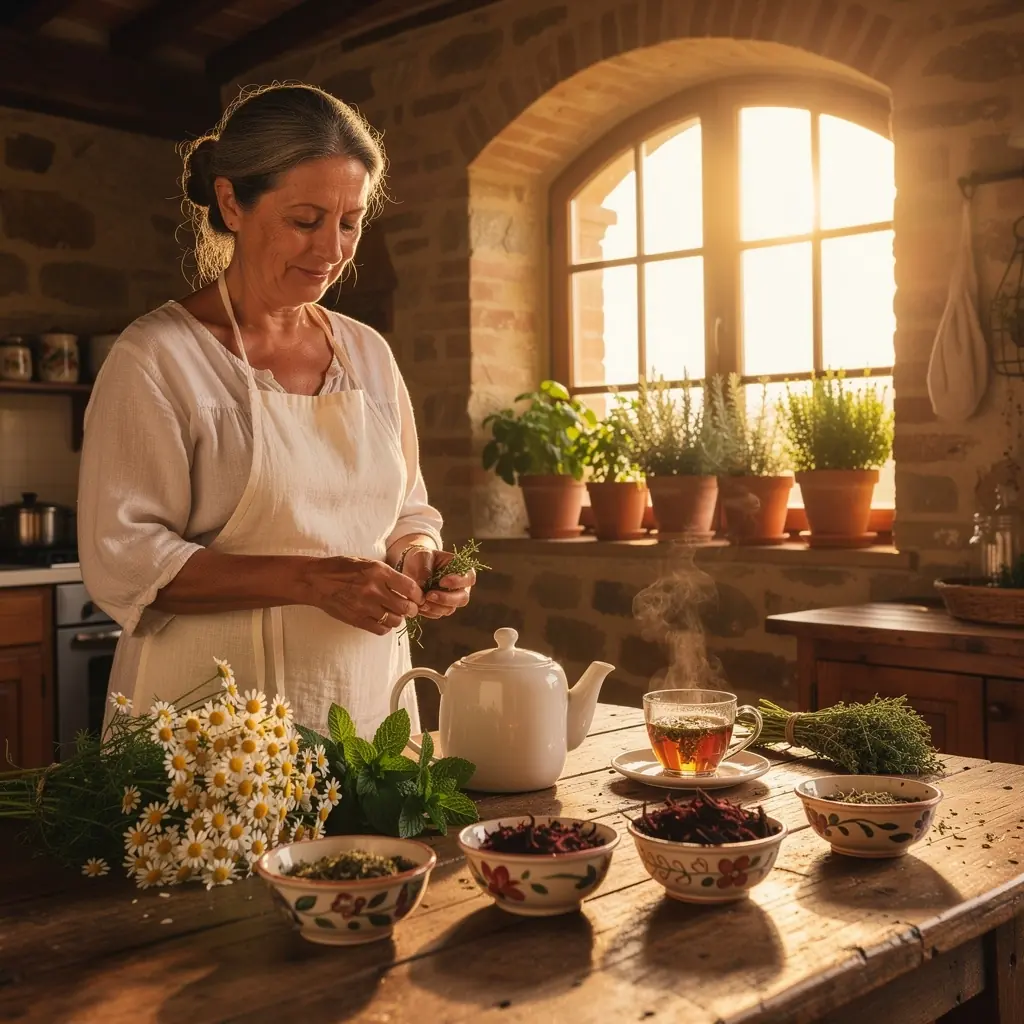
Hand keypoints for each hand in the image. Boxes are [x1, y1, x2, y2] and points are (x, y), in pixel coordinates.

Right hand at [299, 556, 423, 634]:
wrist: (316, 580)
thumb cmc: (341, 568)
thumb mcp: (367, 563)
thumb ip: (387, 574)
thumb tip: (407, 587)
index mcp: (378, 571)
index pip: (410, 587)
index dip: (418, 595)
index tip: (418, 598)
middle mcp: (374, 589)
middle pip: (405, 607)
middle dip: (411, 609)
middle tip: (409, 609)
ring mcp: (365, 606)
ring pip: (395, 620)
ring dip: (398, 618)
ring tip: (393, 613)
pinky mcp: (357, 619)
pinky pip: (380, 630)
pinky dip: (385, 627)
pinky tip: (381, 621)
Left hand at [400, 547, 475, 620]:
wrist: (413, 566)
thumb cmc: (422, 557)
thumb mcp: (423, 556)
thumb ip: (425, 569)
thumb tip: (423, 586)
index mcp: (462, 570)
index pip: (469, 579)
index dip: (458, 582)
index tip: (442, 581)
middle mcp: (461, 587)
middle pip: (462, 598)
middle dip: (446, 599)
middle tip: (429, 595)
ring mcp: (451, 599)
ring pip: (450, 609)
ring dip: (435, 607)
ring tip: (421, 601)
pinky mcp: (440, 608)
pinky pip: (437, 614)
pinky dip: (428, 611)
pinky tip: (418, 605)